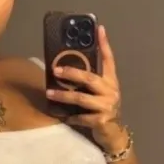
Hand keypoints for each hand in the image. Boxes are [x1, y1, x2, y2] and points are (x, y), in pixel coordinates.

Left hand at [46, 25, 125, 150]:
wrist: (114, 134)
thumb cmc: (104, 111)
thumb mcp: (101, 94)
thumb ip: (90, 83)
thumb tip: (67, 70)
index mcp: (111, 82)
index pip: (109, 59)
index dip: (104, 44)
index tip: (99, 29)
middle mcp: (110, 91)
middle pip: (89, 78)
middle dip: (71, 72)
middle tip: (56, 69)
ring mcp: (106, 106)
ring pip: (81, 98)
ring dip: (63, 96)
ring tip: (49, 93)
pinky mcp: (101, 120)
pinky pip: (81, 117)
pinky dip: (71, 117)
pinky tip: (63, 116)